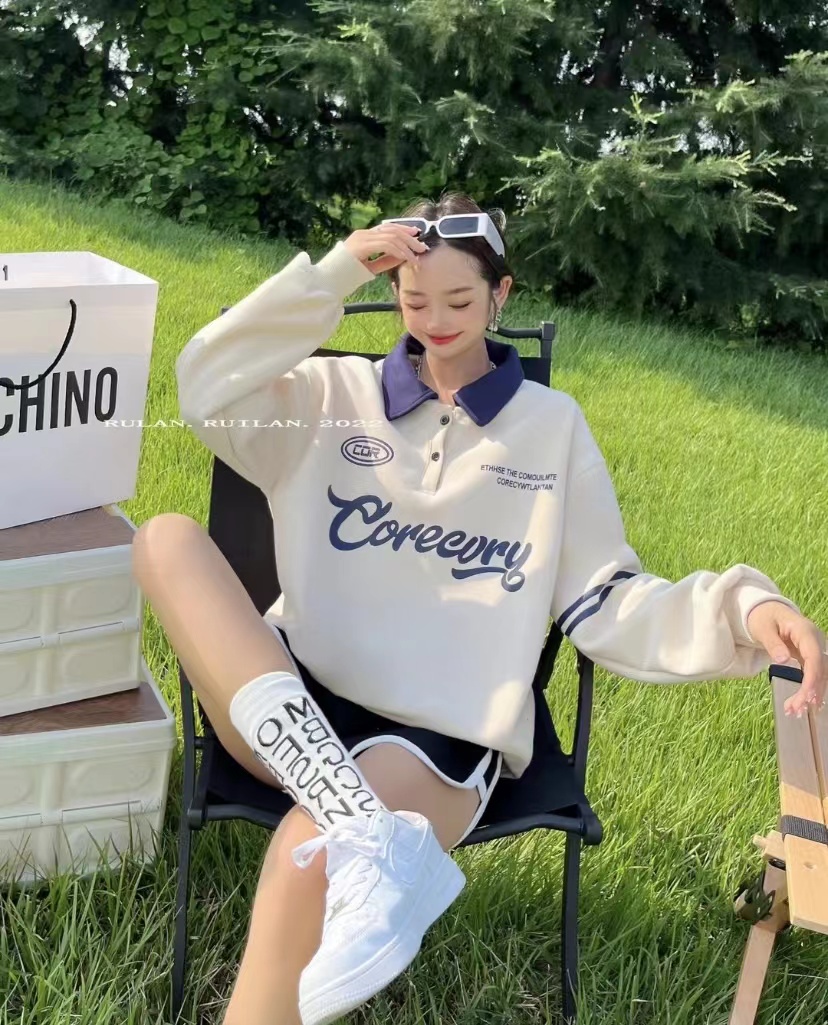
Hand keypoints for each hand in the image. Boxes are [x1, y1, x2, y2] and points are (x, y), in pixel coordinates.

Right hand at [343, 223, 428, 275]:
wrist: (329, 281)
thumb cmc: (346, 277)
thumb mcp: (371, 268)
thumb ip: (385, 260)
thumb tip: (402, 256)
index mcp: (364, 237)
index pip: (387, 228)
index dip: (403, 230)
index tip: (416, 236)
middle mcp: (363, 234)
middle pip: (392, 230)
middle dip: (409, 238)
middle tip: (422, 247)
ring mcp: (362, 238)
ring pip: (391, 236)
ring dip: (407, 247)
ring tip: (417, 257)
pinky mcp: (362, 246)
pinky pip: (386, 245)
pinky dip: (399, 251)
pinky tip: (406, 259)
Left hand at [746, 601, 826, 716]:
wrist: (766, 610)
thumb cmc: (763, 617)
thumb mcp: (763, 628)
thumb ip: (773, 643)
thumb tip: (783, 660)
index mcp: (804, 631)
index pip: (814, 657)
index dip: (812, 678)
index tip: (806, 696)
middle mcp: (814, 640)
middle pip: (819, 669)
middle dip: (810, 692)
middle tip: (796, 710)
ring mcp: (813, 649)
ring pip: (819, 675)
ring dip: (809, 694)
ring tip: (795, 711)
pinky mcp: (809, 656)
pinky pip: (812, 674)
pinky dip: (807, 689)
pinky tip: (801, 704)